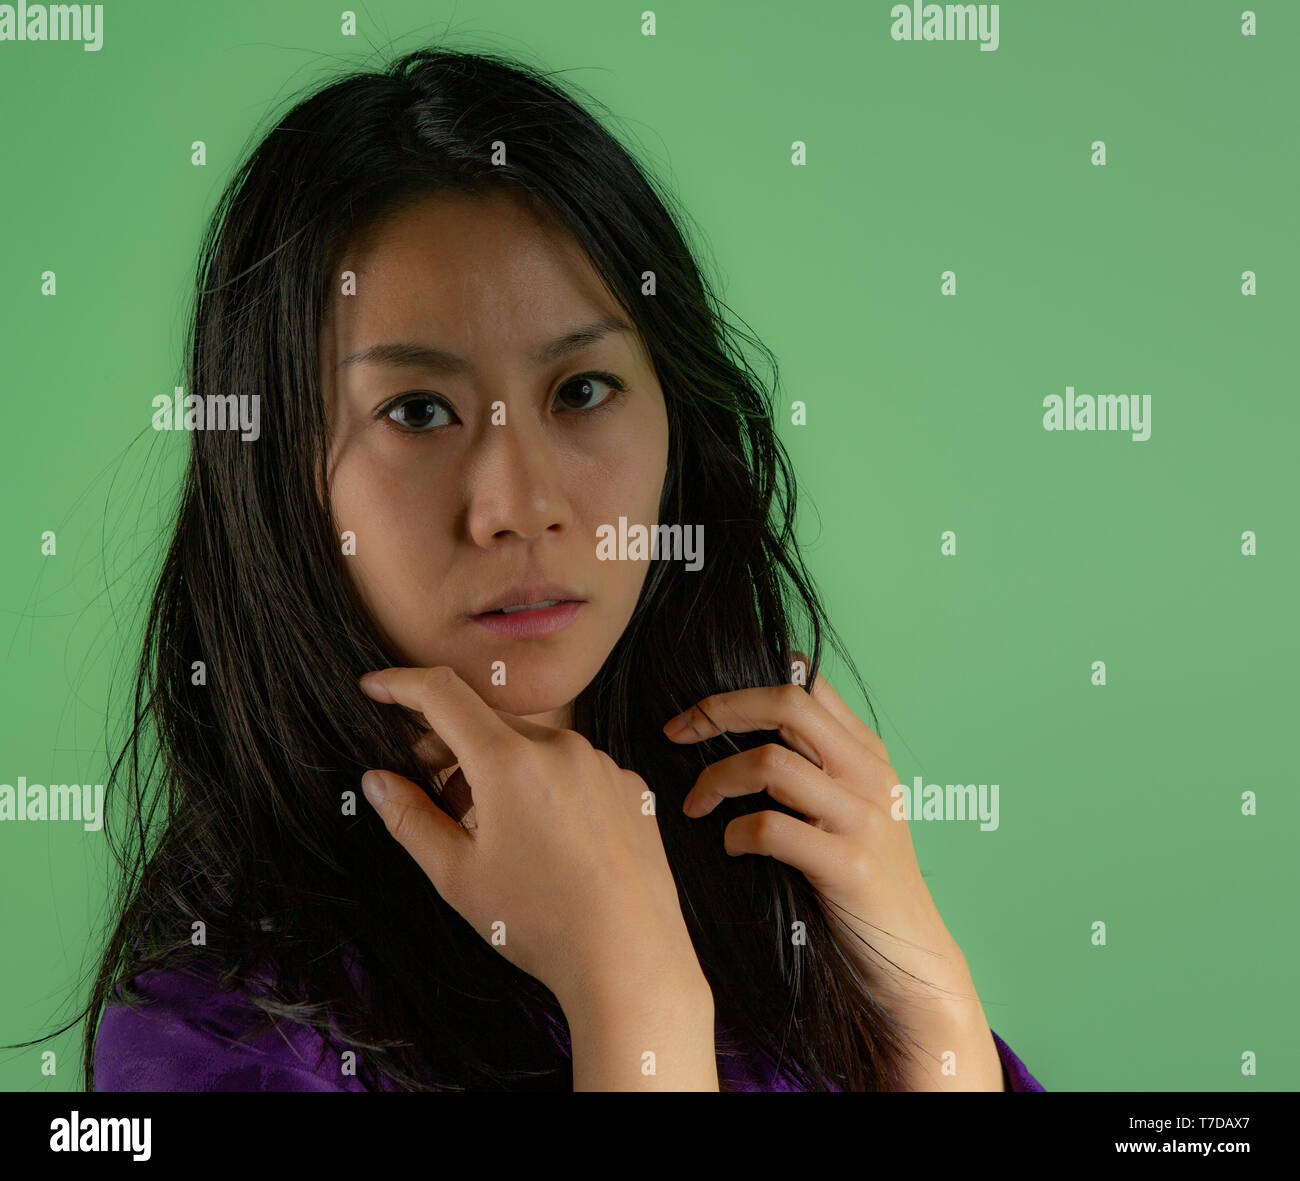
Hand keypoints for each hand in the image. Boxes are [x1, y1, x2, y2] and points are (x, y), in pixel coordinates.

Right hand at [358, 665, 706, 1017]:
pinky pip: (575, 770)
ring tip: (497, 833)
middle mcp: (562, 747)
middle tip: (437, 799)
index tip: (374, 688)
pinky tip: (548, 841)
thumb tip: (376, 779)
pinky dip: (547, 787)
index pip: (443, 694)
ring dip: (502, 771)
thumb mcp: (457, 875)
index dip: (401, 684)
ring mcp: (602, 763)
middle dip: (451, 750)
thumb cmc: (539, 921)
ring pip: (534, 748)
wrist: (630, 958)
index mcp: (510, 761)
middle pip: (488, 725)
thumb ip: (409, 818)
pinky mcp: (629, 785)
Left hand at [664, 654, 1002, 1087]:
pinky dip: (736, 834)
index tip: (697, 712)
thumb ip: (811, 767)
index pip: (806, 681)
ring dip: (717, 779)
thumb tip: (730, 730)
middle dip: (720, 710)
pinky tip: (730, 848)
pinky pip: (772, 829)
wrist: (911, 961)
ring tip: (695, 806)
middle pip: (788, 703)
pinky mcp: (849, 866)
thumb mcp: (848, 810)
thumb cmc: (861, 884)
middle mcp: (869, 774)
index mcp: (866, 752)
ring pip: (772, 763)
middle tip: (676, 733)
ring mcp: (862, 818)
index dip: (741, 685)